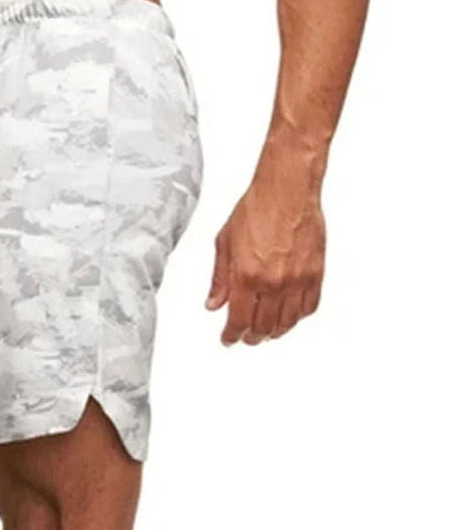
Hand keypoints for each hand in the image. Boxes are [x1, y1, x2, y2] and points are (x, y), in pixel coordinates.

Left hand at [206, 152, 325, 344]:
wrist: (287, 190)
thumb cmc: (255, 209)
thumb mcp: (224, 244)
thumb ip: (219, 279)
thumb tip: (213, 305)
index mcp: (246, 277)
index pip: (238, 320)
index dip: (232, 335)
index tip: (228, 340)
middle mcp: (273, 283)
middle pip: (263, 326)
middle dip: (251, 337)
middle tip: (245, 338)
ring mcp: (297, 280)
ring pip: (287, 322)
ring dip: (274, 332)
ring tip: (266, 332)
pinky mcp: (316, 273)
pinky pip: (309, 307)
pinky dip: (297, 318)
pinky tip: (289, 317)